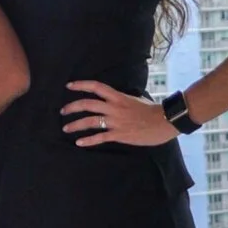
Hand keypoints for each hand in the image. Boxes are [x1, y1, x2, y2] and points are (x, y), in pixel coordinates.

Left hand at [61, 80, 178, 147]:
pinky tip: (79, 142)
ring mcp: (116, 121)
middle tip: (63, 111)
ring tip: (66, 128)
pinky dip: (88, 140)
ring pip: (90, 121)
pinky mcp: (119, 134)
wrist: (165, 120)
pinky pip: (100, 137)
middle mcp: (114, 107)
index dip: (81, 85)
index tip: (69, 86)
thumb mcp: (135, 99)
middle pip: (87, 104)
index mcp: (118, 97)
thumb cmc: (152, 110)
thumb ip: (121, 99)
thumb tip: (114, 99)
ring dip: (75, 124)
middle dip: (72, 107)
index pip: (96, 87)